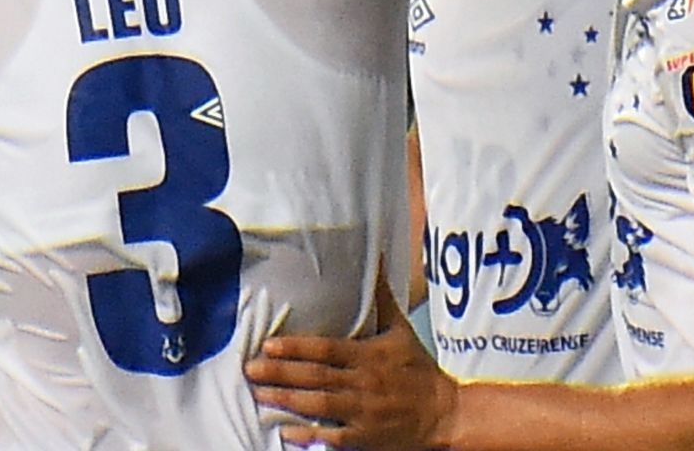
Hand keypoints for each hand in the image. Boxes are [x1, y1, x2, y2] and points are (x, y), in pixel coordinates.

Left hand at [246, 276, 455, 449]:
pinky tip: (285, 430)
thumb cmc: (418, 370)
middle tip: (250, 369)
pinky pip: (332, 436)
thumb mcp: (401, 330)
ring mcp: (362, 411)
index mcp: (369, 356)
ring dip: (287, 400)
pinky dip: (309, 434)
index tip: (268, 345)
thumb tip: (379, 260)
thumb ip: (383, 298)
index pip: (327, 349)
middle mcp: (363, 382)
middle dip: (281, 373)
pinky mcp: (364, 437)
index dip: (297, 348)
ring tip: (259, 394)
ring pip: (319, 405)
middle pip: (316, 377)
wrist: (444, 413)